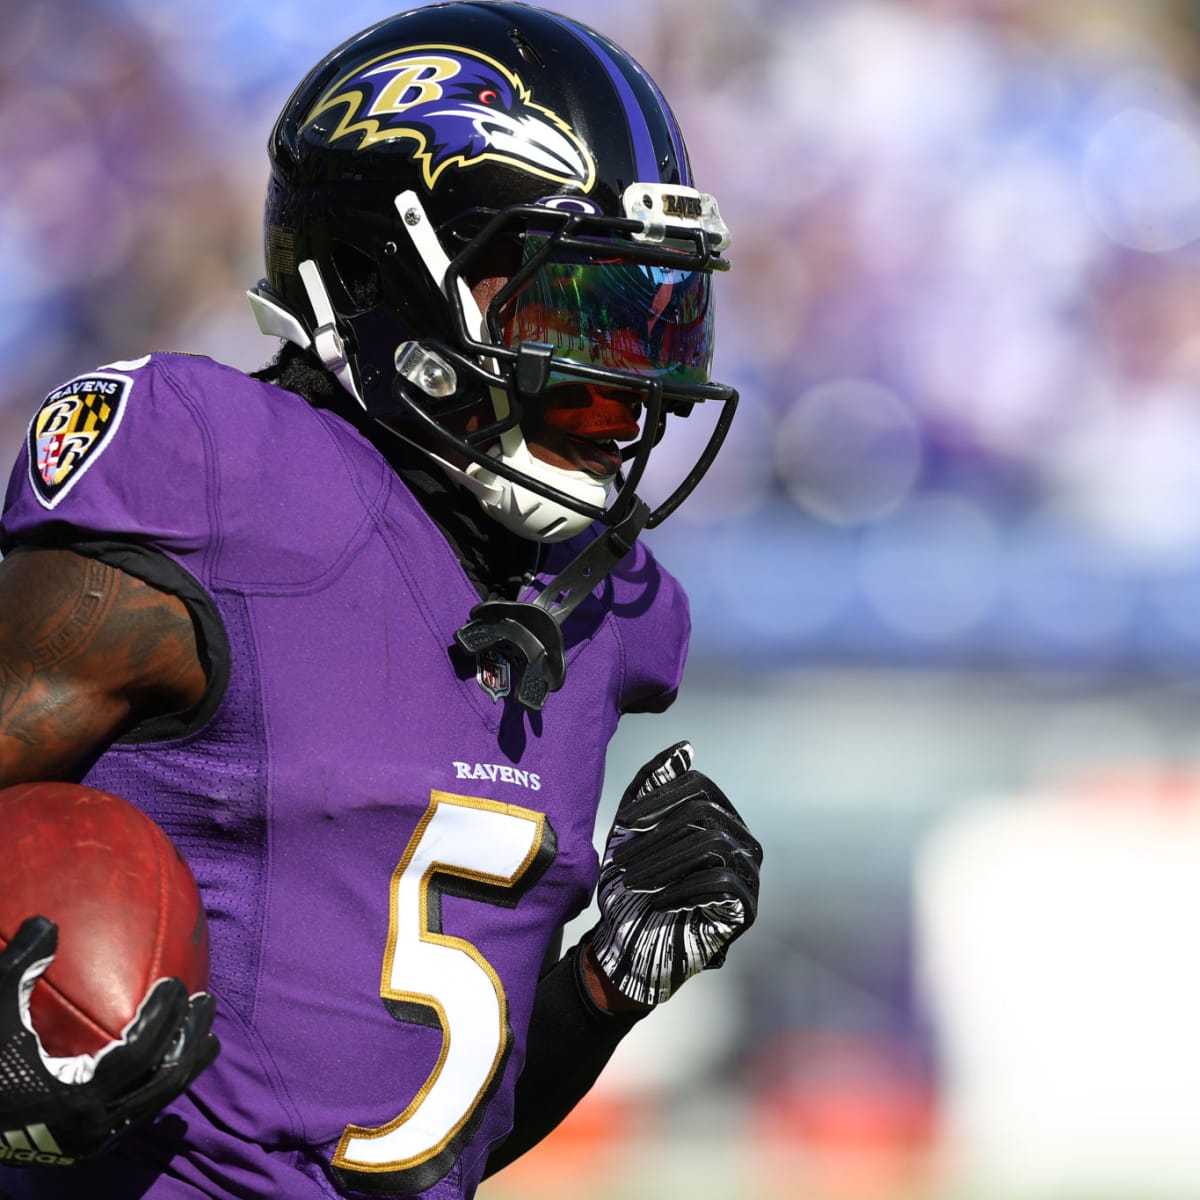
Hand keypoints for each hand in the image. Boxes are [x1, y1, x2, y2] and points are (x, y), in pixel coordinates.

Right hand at [0, 916, 218, 1164]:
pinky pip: (141, 1112)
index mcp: (75, 1096)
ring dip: (185, 1063)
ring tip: (206, 1031)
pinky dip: (163, 1083)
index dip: (161, 1018)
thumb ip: (18, 971)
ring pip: (158, 1101)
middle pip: (163, 1079)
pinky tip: (173, 1059)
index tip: (175, 984)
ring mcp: (97, 1139)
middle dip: (189, 1038)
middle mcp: (94, 1124)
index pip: (138, 1054)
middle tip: (206, 1002)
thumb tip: (45, 923)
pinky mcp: (93, 1144)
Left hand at [588, 742, 761, 1006]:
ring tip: (632, 880)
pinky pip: (721, 883)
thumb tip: (684, 748)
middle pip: (705, 814)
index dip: (660, 798)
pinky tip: (658, 901)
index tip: (624, 822)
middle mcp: (740, 840)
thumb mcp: (632, 830)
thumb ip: (652, 786)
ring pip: (712, 843)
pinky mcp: (745, 908)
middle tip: (621, 859)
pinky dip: (682, 888)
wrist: (629, 945)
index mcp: (718, 817)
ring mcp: (748, 874)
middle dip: (657, 835)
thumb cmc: (631, 885)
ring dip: (663, 861)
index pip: (699, 787)